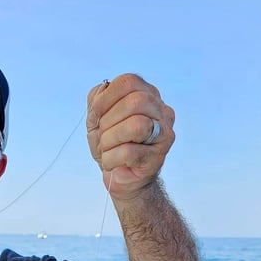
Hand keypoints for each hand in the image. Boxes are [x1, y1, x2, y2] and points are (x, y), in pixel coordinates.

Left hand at [86, 73, 174, 200]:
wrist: (121, 178)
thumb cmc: (112, 145)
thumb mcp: (98, 119)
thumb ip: (97, 99)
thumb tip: (102, 93)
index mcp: (147, 95)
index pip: (128, 82)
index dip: (106, 98)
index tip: (96, 116)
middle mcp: (161, 111)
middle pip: (135, 102)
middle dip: (108, 121)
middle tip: (102, 136)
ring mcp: (164, 134)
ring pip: (136, 126)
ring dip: (110, 140)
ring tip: (106, 150)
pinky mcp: (157, 157)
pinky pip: (129, 153)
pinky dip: (111, 159)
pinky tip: (111, 162)